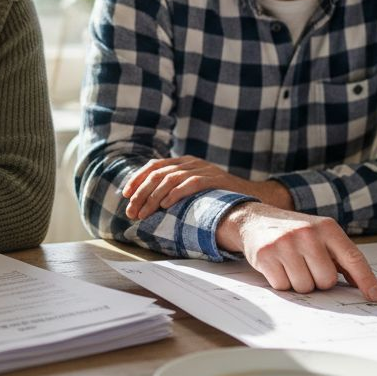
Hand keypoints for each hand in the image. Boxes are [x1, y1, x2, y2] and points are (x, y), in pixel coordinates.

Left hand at [121, 155, 291, 218]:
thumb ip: (175, 190)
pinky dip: (176, 193)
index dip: (137, 179)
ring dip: (153, 197)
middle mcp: (191, 162)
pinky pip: (191, 183)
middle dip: (141, 193)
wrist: (251, 196)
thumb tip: (147, 204)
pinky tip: (165, 204)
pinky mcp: (214, 179)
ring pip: (170, 179)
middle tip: (131, 211)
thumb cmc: (218, 196)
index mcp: (183, 162)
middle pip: (158, 174)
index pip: (154, 166)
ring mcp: (203, 169)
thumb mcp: (194, 189)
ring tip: (144, 212)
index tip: (125, 195)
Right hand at [216, 202, 376, 300]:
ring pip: (304, 287)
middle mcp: (307, 234)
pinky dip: (282, 282)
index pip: (353, 258)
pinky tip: (278, 266)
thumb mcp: (320, 235)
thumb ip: (341, 257)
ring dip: (299, 282)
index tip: (374, 296)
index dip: (365, 279)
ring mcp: (285, 244)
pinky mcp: (266, 256)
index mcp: (327, 228)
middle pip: (326, 280)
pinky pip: (283, 287)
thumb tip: (361, 284)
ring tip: (291, 264)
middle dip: (318, 280)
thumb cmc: (294, 231)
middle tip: (308, 266)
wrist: (255, 220)